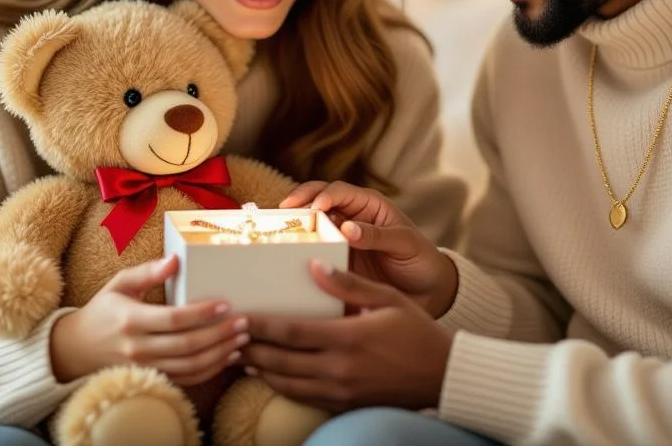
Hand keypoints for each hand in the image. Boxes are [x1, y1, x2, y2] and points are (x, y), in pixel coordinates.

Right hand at [49, 255, 247, 385]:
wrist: (77, 349)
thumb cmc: (104, 310)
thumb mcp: (119, 284)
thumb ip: (147, 272)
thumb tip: (175, 259)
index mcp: (131, 320)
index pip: (173, 319)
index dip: (202, 313)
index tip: (225, 304)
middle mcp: (138, 348)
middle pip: (186, 345)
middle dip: (220, 334)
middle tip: (244, 322)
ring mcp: (145, 367)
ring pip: (190, 366)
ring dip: (220, 354)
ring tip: (242, 338)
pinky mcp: (152, 378)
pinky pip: (186, 379)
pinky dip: (210, 370)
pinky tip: (227, 356)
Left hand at [241, 260, 453, 411]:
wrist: (442, 376)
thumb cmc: (417, 332)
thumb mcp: (387, 299)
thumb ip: (348, 284)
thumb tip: (314, 265)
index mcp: (349, 338)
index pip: (292, 331)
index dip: (261, 326)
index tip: (240, 317)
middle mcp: (340, 368)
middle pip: (281, 361)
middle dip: (251, 349)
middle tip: (228, 338)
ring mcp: (341, 391)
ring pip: (288, 384)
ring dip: (261, 371)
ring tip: (241, 357)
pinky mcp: (344, 405)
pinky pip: (304, 398)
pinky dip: (282, 387)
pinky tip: (270, 376)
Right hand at [281, 181, 457, 316]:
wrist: (427, 293)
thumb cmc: (420, 260)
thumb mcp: (405, 244)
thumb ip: (378, 235)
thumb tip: (347, 228)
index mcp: (368, 205)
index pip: (339, 191)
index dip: (323, 195)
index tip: (313, 209)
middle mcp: (349, 218)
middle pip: (316, 201)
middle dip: (297, 203)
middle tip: (280, 212)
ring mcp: (339, 240)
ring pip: (310, 226)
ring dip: (293, 226)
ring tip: (275, 232)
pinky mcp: (334, 262)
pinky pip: (312, 253)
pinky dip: (298, 251)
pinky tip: (285, 257)